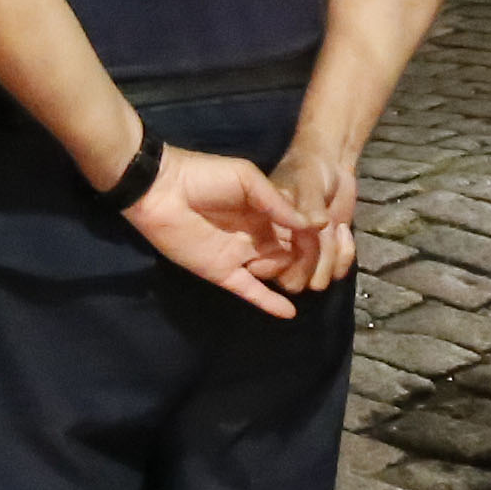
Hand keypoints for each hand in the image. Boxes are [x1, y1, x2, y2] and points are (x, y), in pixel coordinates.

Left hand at [126, 141, 322, 315]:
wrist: (160, 190)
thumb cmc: (205, 176)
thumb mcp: (247, 179)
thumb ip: (277, 202)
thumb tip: (311, 226)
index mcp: (264, 209)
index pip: (297, 227)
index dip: (313, 235)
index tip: (330, 240)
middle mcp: (256, 234)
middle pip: (290, 252)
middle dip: (306, 259)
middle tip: (321, 266)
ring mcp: (239, 255)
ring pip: (274, 272)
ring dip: (290, 277)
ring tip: (305, 281)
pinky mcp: (222, 273)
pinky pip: (250, 291)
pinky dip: (268, 302)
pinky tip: (290, 312)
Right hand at [265, 130, 366, 294]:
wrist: (330, 164)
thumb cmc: (308, 168)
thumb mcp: (306, 182)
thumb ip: (308, 205)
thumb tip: (318, 225)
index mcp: (263, 234)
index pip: (269, 269)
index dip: (288, 261)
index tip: (304, 235)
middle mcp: (280, 250)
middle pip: (293, 282)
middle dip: (313, 264)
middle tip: (324, 234)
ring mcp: (304, 254)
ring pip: (316, 281)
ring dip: (332, 260)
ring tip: (337, 229)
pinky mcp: (327, 254)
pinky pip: (336, 271)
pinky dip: (344, 255)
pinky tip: (344, 231)